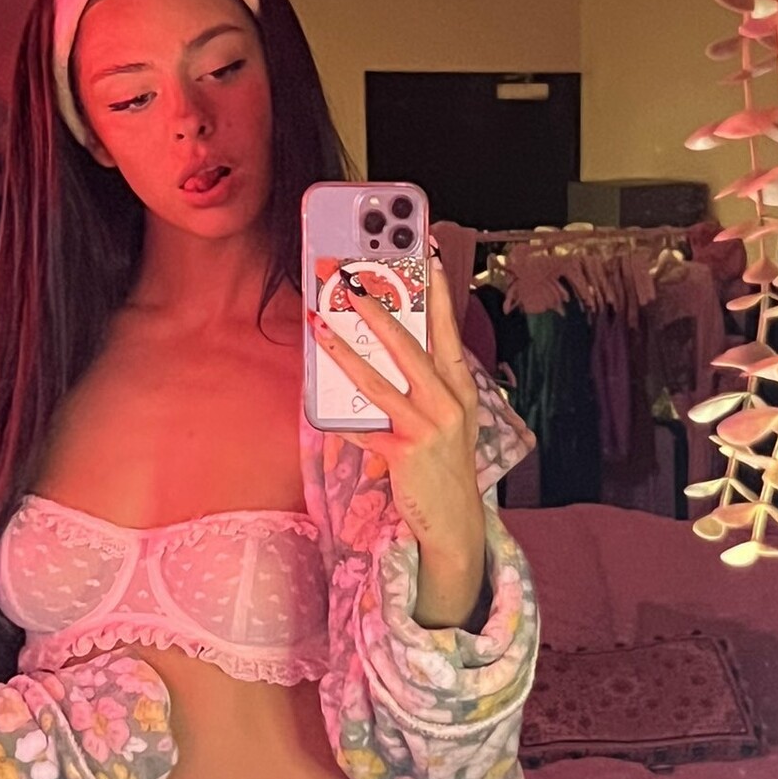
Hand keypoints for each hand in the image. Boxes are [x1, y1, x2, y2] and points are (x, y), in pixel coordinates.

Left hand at [308, 240, 484, 570]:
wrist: (454, 521)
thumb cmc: (444, 463)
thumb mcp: (445, 418)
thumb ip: (423, 384)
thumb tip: (380, 348)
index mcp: (459, 387)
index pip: (447, 330)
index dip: (437, 293)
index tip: (425, 257)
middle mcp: (449, 402)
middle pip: (409, 345)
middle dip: (378, 309)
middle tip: (352, 282)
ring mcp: (428, 427)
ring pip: (378, 380)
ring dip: (345, 350)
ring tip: (321, 325)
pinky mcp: (405, 452)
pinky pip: (364, 427)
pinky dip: (340, 417)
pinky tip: (318, 405)